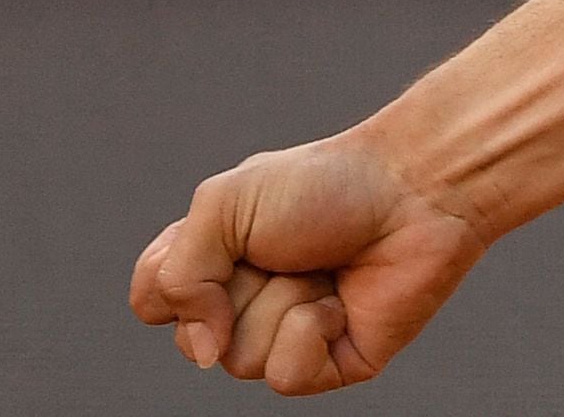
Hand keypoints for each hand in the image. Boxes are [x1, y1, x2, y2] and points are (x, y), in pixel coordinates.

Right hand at [132, 132, 489, 394]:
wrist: (412, 192)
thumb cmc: (325, 185)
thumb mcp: (225, 202)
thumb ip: (177, 272)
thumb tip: (199, 350)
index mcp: (211, 261)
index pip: (151, 301)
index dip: (175, 280)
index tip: (218, 237)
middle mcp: (242, 305)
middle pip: (192, 338)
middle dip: (237, 286)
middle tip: (283, 247)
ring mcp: (284, 338)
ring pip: (240, 360)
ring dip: (282, 302)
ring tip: (321, 269)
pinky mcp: (328, 366)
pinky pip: (285, 377)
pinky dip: (310, 332)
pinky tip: (341, 302)